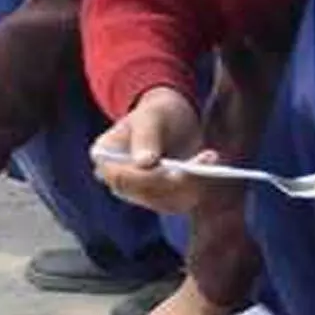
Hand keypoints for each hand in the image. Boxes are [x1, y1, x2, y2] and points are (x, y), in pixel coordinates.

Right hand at [90, 87, 206, 214]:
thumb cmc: (156, 112)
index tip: (175, 170)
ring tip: (210, 156)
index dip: (146, 178)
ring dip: (190, 185)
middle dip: (174, 182)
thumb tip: (143, 163)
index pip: (120, 178)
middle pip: (143, 194)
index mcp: (104, 157)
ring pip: (163, 202)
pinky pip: (178, 202)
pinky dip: (196, 187)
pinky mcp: (160, 198)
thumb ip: (146, 137)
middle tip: (203, 161)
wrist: (171, 118)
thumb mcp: (151, 117)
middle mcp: (117, 180)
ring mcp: (138, 192)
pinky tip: (209, 164)